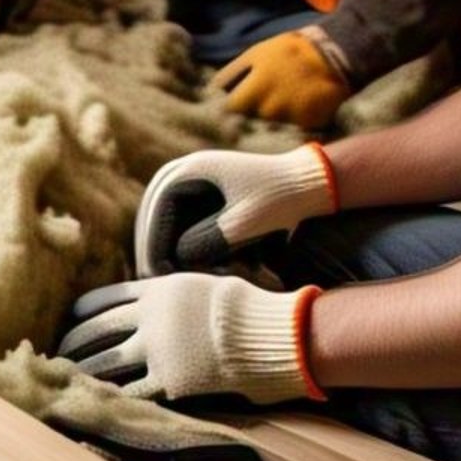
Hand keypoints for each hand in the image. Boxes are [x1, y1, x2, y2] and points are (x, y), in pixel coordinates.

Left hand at [58, 273, 321, 404]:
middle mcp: (149, 319)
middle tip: (58, 350)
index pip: (107, 297)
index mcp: (157, 290)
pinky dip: (112, 395)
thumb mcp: (201, 286)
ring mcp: (158, 351)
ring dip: (84, 370)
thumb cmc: (244, 306)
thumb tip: (161, 298)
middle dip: (75, 341)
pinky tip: (98, 400)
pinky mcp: (171, 381)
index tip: (71, 315)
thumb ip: (173, 294)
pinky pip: (133, 390)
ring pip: (107, 361)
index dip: (85, 308)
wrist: (265, 334)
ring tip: (68, 376)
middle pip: (99, 329)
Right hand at [134, 144, 336, 275]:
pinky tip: (199, 271)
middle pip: (152, 223)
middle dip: (159, 255)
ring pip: (166, 227)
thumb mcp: (246, 223)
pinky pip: (181, 226)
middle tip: (162, 289)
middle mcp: (180, 173)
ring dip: (174, 254)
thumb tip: (175, 259)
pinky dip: (189, 249)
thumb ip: (209, 241)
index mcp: (187, 171)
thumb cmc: (280, 200)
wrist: (307, 183)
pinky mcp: (200, 196)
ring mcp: (188, 184)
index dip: (155, 254)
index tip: (160, 283)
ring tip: (181, 282)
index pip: (154, 220)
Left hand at [212, 28, 349, 128]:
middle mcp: (272, 108)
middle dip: (251, 116)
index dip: (229, 109)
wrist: (335, 55)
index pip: (231, 110)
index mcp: (255, 88)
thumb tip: (213, 90)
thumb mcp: (256, 54)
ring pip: (272, 128)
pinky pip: (294, 131)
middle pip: (252, 122)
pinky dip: (294, 125)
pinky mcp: (311, 126)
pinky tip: (299, 110)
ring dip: (273, 121)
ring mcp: (292, 119)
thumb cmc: (289, 51)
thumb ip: (233, 74)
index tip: (229, 108)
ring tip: (283, 104)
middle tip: (261, 104)